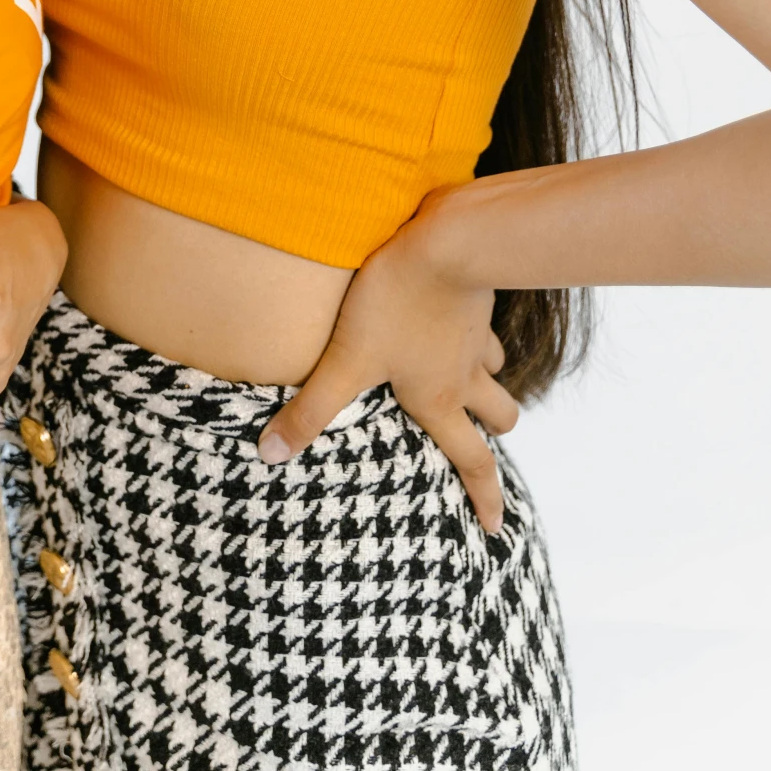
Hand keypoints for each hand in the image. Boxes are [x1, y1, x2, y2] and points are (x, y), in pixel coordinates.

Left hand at [256, 194, 517, 532]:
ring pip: (496, 371)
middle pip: (499, 418)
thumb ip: (312, 408)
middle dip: (494, 434)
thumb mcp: (346, 360)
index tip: (496, 528)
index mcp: (438, 399)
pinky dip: (473, 332)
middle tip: (485, 443)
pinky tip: (453, 319)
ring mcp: (476, 336)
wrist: (446, 242)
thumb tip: (270, 454)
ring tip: (466, 380)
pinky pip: (482, 325)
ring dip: (486, 382)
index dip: (486, 498)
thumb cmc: (395, 305)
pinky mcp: (476, 297)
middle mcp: (466, 375)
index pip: (472, 461)